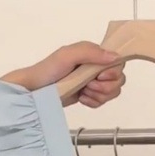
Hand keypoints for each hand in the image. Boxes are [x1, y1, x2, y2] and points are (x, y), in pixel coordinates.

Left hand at [1, 41, 125, 107]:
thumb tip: (115, 57)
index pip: (118, 63)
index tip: (98, 76)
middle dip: (104, 87)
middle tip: (87, 86)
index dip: (112, 73)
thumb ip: (91, 53)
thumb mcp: (68, 55)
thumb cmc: (50, 69)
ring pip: (112, 92)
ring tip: (82, 92)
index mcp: (94, 54)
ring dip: (98, 95)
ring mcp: (93, 82)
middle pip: (119, 80)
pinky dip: (93, 102)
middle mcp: (97, 67)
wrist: (36, 90)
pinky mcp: (90, 95)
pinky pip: (103, 101)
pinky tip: (81, 98)